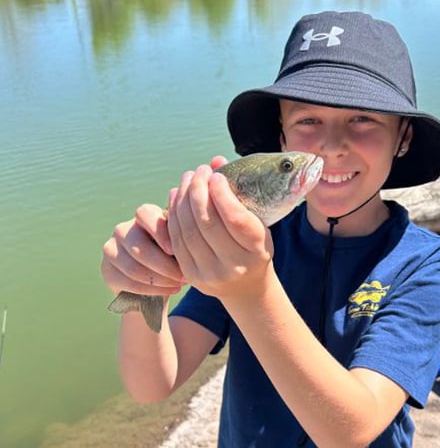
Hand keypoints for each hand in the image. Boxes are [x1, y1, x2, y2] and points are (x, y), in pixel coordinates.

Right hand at [101, 203, 184, 295]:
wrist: (155, 284)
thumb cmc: (173, 258)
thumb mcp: (179, 245)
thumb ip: (181, 238)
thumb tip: (191, 240)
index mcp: (142, 217)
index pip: (144, 213)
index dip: (159, 232)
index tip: (174, 251)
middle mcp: (123, 229)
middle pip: (140, 247)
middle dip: (166, 266)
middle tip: (184, 277)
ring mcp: (111, 249)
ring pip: (134, 268)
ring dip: (160, 280)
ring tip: (179, 285)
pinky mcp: (106, 270)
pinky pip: (128, 282)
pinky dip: (151, 290)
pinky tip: (168, 291)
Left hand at [167, 165, 272, 299]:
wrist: (245, 287)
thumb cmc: (253, 247)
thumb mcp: (257, 223)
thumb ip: (239, 194)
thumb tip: (217, 160)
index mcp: (256, 250)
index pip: (235, 219)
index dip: (221, 194)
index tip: (216, 175)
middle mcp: (234, 265)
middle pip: (207, 223)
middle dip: (198, 191)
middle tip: (198, 171)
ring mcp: (210, 273)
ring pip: (187, 229)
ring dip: (183, 199)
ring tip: (188, 178)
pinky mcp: (191, 275)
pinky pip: (177, 239)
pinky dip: (174, 214)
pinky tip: (177, 196)